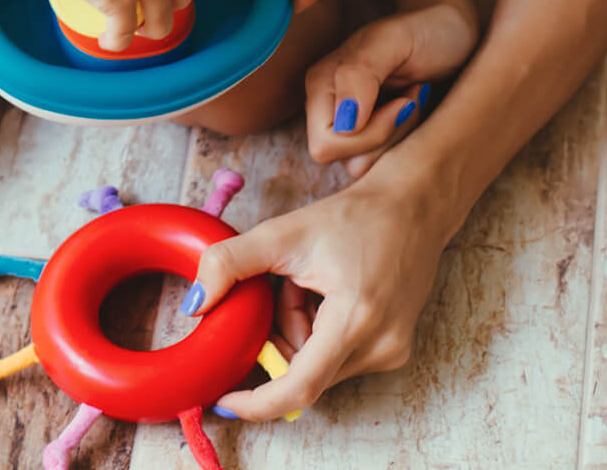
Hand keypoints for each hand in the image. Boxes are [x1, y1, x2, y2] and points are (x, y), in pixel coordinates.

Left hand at [183, 169, 450, 419]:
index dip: (258, 402)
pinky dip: (323, 331)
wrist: (412, 203)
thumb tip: (193, 303)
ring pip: (321, 364)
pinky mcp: (396, 348)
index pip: (300, 387)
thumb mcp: (285, 232)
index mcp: (356, 319)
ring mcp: (392, 350)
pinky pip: (342, 357)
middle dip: (282, 336)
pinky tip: (330, 292)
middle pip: (305, 370)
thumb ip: (231, 264)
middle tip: (285, 288)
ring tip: (311, 283)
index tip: (225, 400)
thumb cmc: (354, 215)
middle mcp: (380, 345)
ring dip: (302, 331)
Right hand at [306, 0, 479, 175]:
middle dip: (389, 136)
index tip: (403, 102)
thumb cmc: (425, 30)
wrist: (451, 32)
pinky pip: (385, 164)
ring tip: (414, 100)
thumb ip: (360, 72)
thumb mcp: (395, 40)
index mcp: (321, 83)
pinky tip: (415, 109)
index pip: (326, 144)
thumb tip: (344, 120)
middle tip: (411, 99)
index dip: (369, 134)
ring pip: (366, 166)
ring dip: (400, 137)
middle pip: (346, 160)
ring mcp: (351, 124)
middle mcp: (329, 107)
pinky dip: (407, 140)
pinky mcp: (374, 135)